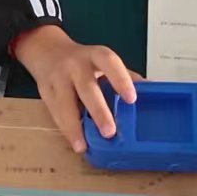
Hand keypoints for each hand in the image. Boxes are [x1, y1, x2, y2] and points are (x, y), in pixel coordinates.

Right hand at [12, 25, 137, 152]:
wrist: (46, 50)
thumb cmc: (83, 60)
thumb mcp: (102, 61)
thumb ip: (123, 75)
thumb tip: (152, 90)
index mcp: (95, 55)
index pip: (109, 63)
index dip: (121, 79)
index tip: (131, 99)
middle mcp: (76, 65)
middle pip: (87, 87)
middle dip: (98, 110)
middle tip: (110, 131)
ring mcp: (58, 78)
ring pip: (65, 103)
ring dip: (74, 126)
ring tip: (83, 145)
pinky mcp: (45, 91)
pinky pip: (55, 112)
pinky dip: (65, 129)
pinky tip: (75, 142)